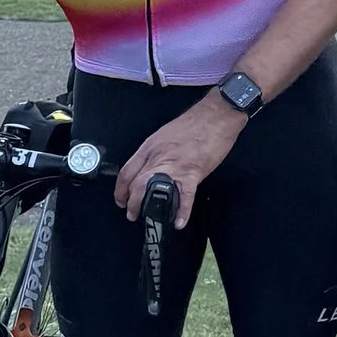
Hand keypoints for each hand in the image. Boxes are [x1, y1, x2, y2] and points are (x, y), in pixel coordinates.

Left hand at [114, 91, 244, 218]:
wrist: (216, 114)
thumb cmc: (193, 123)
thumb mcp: (165, 135)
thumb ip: (156, 152)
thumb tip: (151, 168)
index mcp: (150, 147)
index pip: (126, 172)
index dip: (120, 190)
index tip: (121, 199)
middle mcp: (158, 157)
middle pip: (135, 184)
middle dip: (131, 203)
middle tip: (132, 214)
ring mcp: (174, 166)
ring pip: (152, 191)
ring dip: (148, 208)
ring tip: (150, 220)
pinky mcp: (193, 172)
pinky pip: (184, 195)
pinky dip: (181, 211)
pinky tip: (179, 222)